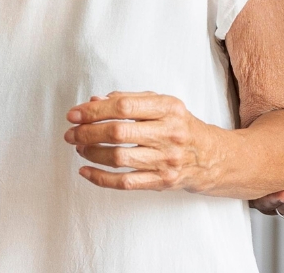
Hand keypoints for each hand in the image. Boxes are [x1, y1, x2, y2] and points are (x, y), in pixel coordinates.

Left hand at [63, 92, 221, 192]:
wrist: (212, 156)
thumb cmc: (180, 125)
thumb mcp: (161, 104)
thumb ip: (128, 100)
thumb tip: (93, 101)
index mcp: (168, 108)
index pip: (122, 107)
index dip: (93, 111)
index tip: (74, 114)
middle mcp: (169, 133)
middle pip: (117, 132)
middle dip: (87, 132)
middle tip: (71, 133)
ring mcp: (167, 159)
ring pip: (119, 158)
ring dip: (92, 153)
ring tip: (80, 148)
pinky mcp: (163, 181)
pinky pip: (126, 182)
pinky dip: (101, 178)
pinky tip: (86, 171)